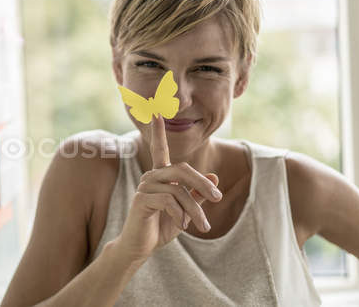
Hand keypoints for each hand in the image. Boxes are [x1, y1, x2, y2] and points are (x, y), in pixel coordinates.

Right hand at [115, 114, 221, 262]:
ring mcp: (145, 186)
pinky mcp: (142, 199)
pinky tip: (182, 226)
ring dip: (195, 209)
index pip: (160, 148)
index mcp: (160, 175)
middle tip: (218, 199)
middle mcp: (151, 176)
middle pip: (181, 169)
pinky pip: (170, 200)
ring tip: (202, 226)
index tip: (156, 111)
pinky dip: (181, 214)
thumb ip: (197, 194)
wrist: (140, 247)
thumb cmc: (160, 227)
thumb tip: (214, 176)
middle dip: (202, 183)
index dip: (158, 130)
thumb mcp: (185, 211)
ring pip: (179, 189)